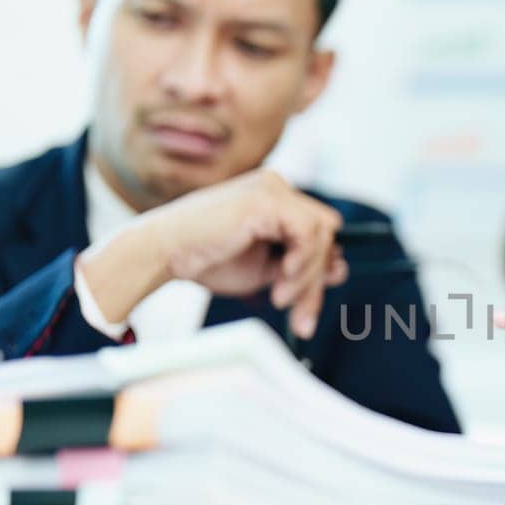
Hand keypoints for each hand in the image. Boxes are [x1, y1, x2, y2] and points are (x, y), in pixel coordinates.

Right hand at [80, 168, 347, 339]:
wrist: (164, 253)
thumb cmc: (206, 260)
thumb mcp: (263, 268)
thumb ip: (297, 267)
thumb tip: (340, 269)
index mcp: (274, 200)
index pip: (317, 230)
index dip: (320, 267)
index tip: (308, 304)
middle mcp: (276, 187)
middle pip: (325, 232)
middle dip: (317, 279)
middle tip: (303, 317)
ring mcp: (272, 188)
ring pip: (321, 234)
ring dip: (308, 275)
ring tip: (282, 298)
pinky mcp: (267, 198)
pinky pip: (308, 233)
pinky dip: (302, 262)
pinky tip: (280, 279)